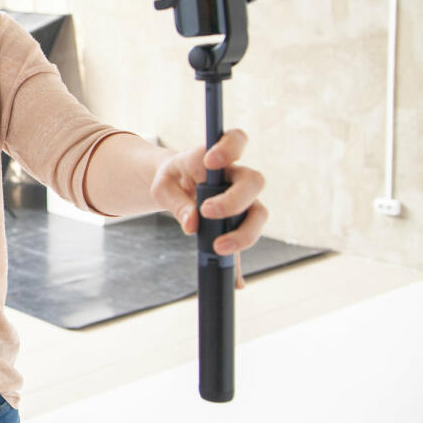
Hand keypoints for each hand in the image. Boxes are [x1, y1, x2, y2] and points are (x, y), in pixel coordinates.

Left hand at [150, 128, 268, 288]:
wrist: (177, 188)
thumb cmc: (172, 179)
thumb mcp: (163, 186)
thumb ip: (176, 202)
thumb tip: (192, 225)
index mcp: (216, 157)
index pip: (236, 139)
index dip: (230, 147)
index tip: (211, 161)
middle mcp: (238, 177)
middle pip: (254, 182)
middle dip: (234, 199)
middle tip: (207, 212)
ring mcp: (245, 201)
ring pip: (259, 214)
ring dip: (243, 233)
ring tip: (217, 248)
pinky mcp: (241, 224)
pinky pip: (245, 242)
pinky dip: (240, 263)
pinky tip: (237, 282)